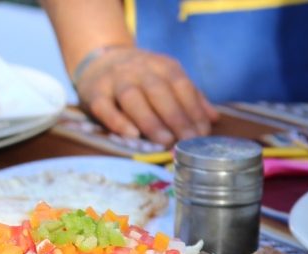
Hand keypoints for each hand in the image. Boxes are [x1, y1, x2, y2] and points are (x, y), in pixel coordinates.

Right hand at [75, 47, 219, 145]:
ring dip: (150, 120)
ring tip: (165, 140)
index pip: (181, 84)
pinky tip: (132, 135)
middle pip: (158, 90)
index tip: (202, 133)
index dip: (193, 108)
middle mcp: (137, 69)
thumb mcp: (169, 80)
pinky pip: (104, 106)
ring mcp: (114, 80)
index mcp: (161, 65)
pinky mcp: (93, 92)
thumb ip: (192, 98)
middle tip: (186, 140)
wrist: (99, 60)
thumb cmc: (143, 78)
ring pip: (131, 97)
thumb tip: (214, 119)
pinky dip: (117, 121)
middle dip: (175, 116)